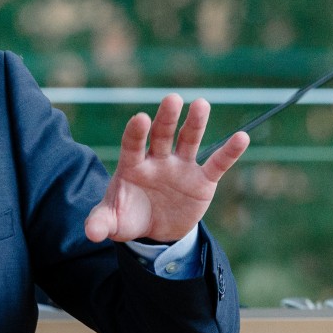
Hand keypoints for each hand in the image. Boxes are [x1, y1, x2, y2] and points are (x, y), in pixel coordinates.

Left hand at [84, 93, 248, 243]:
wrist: (155, 231)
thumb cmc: (129, 217)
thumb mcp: (113, 223)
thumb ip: (101, 223)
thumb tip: (90, 233)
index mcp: (132, 165)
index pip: (132, 144)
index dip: (136, 132)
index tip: (140, 118)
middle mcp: (157, 160)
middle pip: (161, 135)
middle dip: (166, 118)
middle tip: (172, 99)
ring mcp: (180, 167)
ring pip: (189, 140)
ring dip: (195, 124)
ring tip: (201, 104)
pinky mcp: (202, 180)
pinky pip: (217, 164)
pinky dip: (229, 152)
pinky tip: (242, 137)